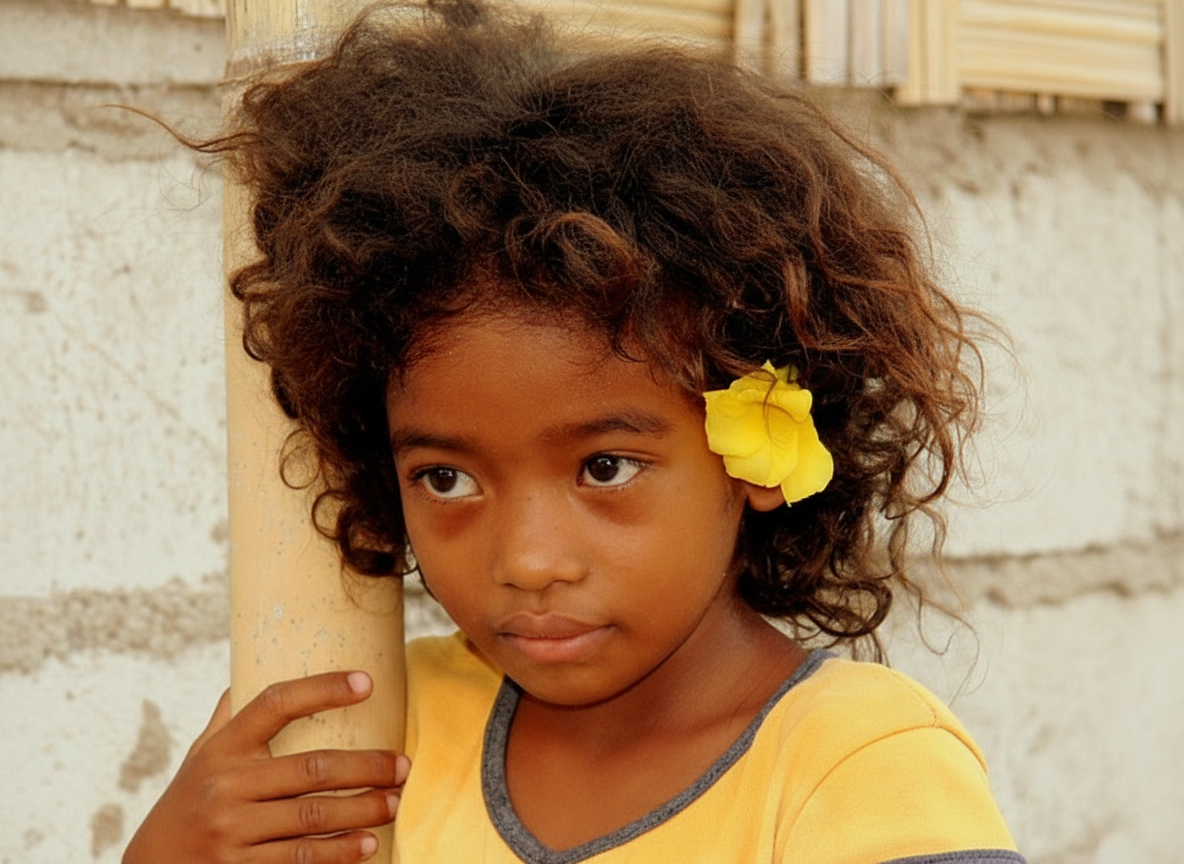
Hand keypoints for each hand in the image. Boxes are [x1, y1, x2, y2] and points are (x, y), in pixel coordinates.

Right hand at [123, 671, 408, 863]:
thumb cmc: (187, 803)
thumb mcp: (200, 756)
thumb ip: (228, 719)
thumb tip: (250, 666)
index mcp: (222, 749)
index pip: (276, 704)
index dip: (322, 688)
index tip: (367, 681)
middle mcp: (225, 786)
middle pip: (311, 769)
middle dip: (366, 767)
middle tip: (403, 766)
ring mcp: (231, 831)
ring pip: (312, 817)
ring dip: (362, 810)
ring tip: (394, 803)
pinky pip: (300, 859)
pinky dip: (339, 853)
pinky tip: (367, 845)